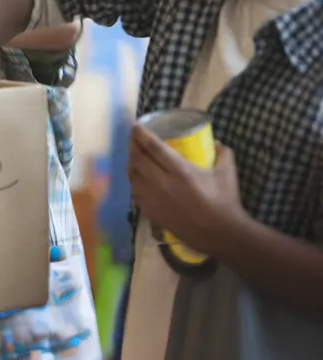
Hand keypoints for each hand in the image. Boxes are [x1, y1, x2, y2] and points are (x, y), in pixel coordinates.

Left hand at [127, 123, 246, 256]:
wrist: (219, 233)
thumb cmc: (224, 201)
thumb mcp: (227, 172)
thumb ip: (223, 153)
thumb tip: (216, 142)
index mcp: (180, 171)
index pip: (154, 147)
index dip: (142, 135)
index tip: (136, 126)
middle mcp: (162, 183)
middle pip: (138, 159)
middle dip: (133, 145)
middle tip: (133, 137)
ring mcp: (154, 198)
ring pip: (133, 175)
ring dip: (131, 162)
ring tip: (134, 155)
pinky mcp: (150, 211)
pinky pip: (135, 191)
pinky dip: (133, 180)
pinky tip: (137, 176)